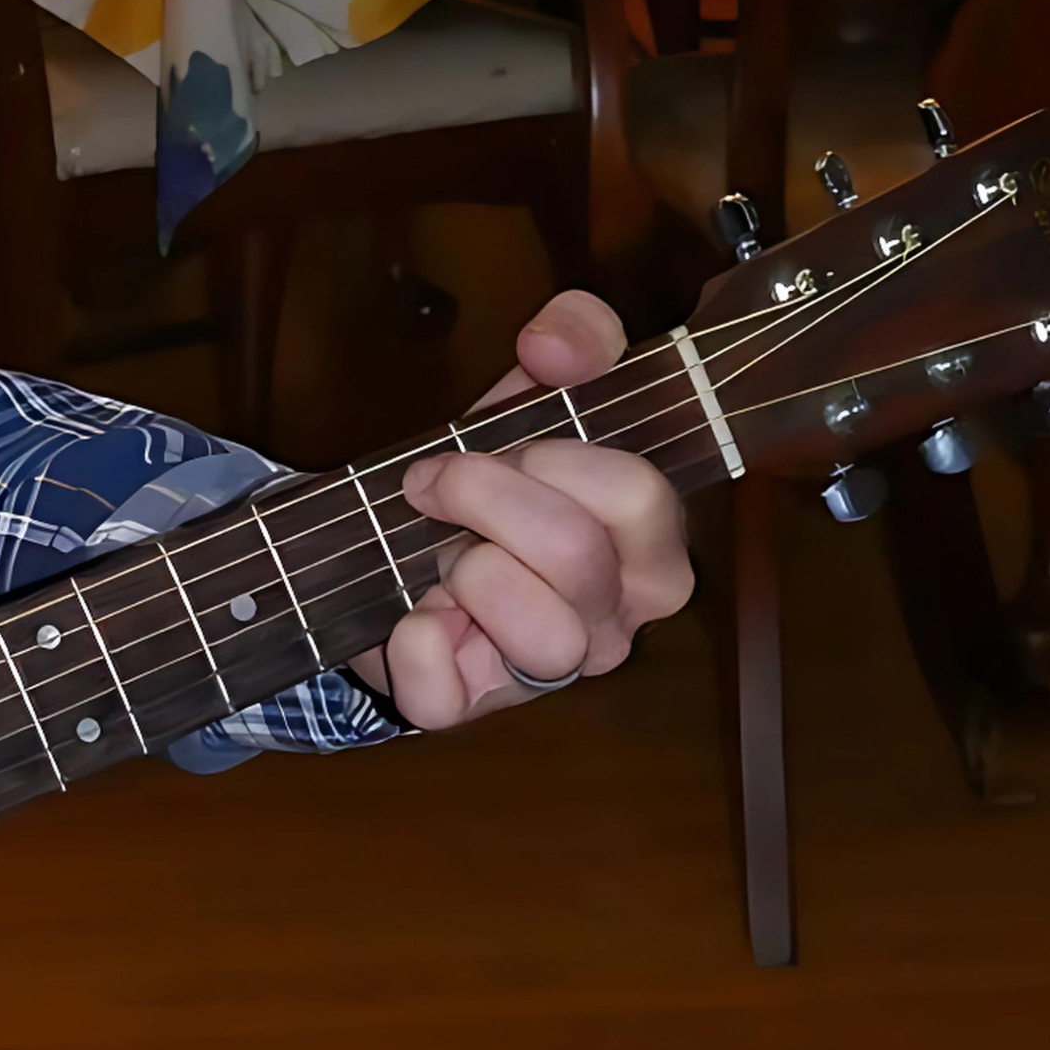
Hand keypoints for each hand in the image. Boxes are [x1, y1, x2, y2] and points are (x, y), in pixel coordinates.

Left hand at [363, 288, 696, 732]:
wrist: (398, 556)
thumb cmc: (494, 488)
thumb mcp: (535, 404)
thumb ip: (575, 346)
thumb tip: (554, 340)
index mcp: (651, 549)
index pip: (640, 495)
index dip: (552, 457)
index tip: (499, 446)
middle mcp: (619, 622)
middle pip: (576, 552)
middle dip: (486, 498)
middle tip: (438, 488)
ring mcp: (551, 675)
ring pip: (541, 634)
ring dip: (469, 574)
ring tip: (446, 560)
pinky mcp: (472, 708)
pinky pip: (446, 692)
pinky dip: (415, 647)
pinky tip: (414, 618)